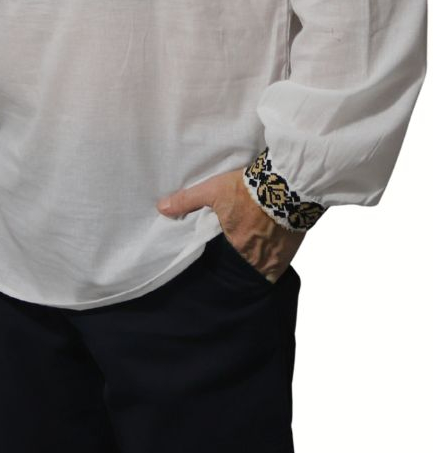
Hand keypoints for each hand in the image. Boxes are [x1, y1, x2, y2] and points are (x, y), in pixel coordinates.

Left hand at [157, 168, 302, 281]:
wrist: (287, 183)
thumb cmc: (247, 188)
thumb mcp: (212, 190)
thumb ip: (187, 201)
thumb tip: (161, 209)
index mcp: (235, 245)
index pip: (225, 266)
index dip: (223, 266)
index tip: (221, 264)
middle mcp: (255, 257)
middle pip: (245, 267)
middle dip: (241, 263)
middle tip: (238, 257)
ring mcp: (276, 257)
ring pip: (264, 269)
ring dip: (259, 264)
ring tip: (254, 254)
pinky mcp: (292, 251)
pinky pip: (282, 266)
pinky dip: (276, 263)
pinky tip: (272, 253)